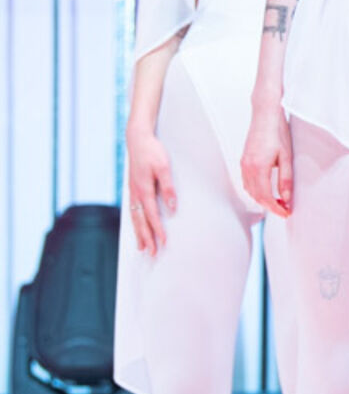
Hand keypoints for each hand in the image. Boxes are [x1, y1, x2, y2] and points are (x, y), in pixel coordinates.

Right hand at [126, 126, 175, 253]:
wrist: (137, 139)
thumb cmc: (152, 152)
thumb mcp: (164, 167)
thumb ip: (168, 187)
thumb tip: (172, 206)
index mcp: (144, 189)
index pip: (152, 215)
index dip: (157, 230)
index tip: (163, 243)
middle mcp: (136, 193)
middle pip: (141, 221)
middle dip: (146, 238)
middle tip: (152, 254)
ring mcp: (132, 192)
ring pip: (135, 218)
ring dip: (139, 233)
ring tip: (142, 248)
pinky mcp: (132, 189)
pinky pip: (133, 211)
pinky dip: (135, 222)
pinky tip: (138, 228)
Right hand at [240, 104, 294, 216]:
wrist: (265, 115)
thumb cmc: (277, 132)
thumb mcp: (286, 157)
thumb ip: (286, 179)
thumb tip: (286, 197)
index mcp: (258, 168)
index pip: (265, 197)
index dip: (276, 208)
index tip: (286, 213)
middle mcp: (247, 168)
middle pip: (256, 196)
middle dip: (270, 206)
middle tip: (284, 210)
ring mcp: (243, 164)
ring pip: (250, 190)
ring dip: (262, 199)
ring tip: (278, 202)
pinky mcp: (243, 160)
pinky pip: (247, 182)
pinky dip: (256, 190)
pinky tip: (266, 190)